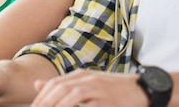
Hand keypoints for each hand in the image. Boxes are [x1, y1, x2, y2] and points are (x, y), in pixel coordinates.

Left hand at [32, 70, 147, 106]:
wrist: (141, 90)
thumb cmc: (114, 89)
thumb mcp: (88, 83)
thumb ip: (65, 84)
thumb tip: (37, 85)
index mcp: (82, 75)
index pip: (55, 84)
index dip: (42, 97)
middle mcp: (88, 80)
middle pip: (59, 89)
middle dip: (45, 103)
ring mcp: (97, 89)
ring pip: (70, 95)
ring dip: (56, 105)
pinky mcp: (106, 101)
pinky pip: (87, 106)